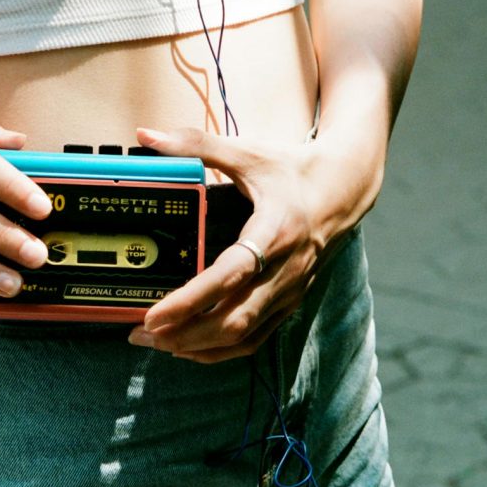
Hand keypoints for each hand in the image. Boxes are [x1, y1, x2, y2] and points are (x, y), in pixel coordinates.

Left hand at [128, 126, 359, 362]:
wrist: (345, 188)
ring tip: (157, 343)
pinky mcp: (288, 303)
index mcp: (274, 232)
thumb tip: (147, 135)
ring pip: (242, 336)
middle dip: (184, 334)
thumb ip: (195, 144)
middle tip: (141, 333)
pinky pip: (254, 338)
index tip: (154, 315)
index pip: (229, 277)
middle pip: (233, 320)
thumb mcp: (248, 153)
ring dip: (197, 346)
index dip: (190, 301)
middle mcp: (284, 270)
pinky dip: (220, 350)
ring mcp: (288, 292)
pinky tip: (190, 348)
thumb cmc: (293, 170)